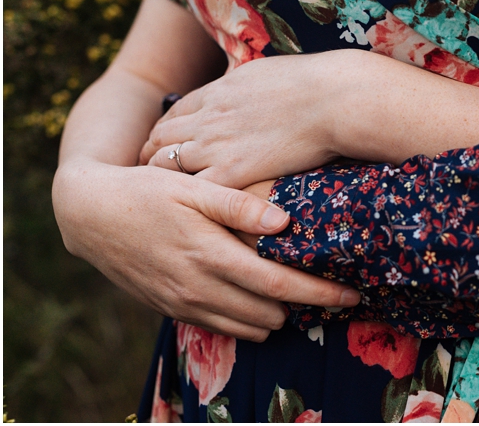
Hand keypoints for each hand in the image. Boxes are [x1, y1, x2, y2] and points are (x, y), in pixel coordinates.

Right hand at [52, 160, 359, 341]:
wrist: (88, 215)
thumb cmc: (145, 191)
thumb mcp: (190, 187)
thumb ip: (237, 204)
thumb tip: (284, 220)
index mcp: (210, 256)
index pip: (279, 287)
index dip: (320, 294)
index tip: (353, 295)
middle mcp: (198, 288)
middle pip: (270, 315)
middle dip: (305, 307)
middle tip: (332, 288)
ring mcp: (183, 304)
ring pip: (248, 328)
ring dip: (277, 316)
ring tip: (300, 293)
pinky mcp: (171, 310)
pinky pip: (222, 328)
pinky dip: (248, 319)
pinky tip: (260, 297)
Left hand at [138, 51, 363, 188]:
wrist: (332, 99)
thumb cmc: (312, 83)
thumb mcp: (266, 72)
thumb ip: (246, 84)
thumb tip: (245, 86)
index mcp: (217, 92)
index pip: (174, 113)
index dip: (166, 130)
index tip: (167, 143)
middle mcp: (208, 118)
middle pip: (160, 139)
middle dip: (153, 155)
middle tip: (154, 173)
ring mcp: (216, 146)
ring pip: (165, 166)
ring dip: (162, 180)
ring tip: (166, 197)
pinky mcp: (233, 173)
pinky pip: (192, 190)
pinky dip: (186, 200)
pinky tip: (192, 210)